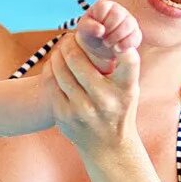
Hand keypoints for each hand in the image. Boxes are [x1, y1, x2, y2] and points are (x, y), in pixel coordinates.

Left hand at [50, 33, 140, 154]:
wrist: (108, 148)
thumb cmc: (119, 109)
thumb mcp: (129, 89)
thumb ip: (124, 65)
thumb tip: (111, 33)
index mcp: (126, 90)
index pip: (128, 59)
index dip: (119, 42)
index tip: (106, 36)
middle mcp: (105, 100)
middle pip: (78, 58)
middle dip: (70, 42)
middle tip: (70, 37)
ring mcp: (82, 109)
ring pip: (60, 69)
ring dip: (58, 53)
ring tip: (61, 48)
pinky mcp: (64, 116)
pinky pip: (51, 83)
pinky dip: (50, 69)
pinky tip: (54, 64)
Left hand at [74, 0, 142, 73]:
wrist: (100, 47)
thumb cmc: (91, 34)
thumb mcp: (84, 30)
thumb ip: (88, 27)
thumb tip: (101, 30)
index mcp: (104, 6)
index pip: (103, 7)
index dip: (99, 20)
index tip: (96, 29)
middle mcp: (118, 10)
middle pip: (117, 15)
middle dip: (108, 30)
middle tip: (103, 38)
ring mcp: (129, 20)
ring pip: (128, 25)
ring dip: (116, 37)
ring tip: (108, 43)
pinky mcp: (136, 33)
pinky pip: (135, 36)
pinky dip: (126, 44)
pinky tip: (117, 49)